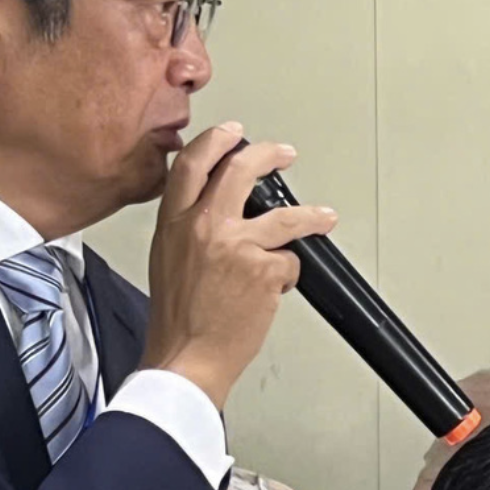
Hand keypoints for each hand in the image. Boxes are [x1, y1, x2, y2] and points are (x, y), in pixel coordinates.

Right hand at [141, 123, 335, 407]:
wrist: (186, 356)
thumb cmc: (178, 319)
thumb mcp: (167, 259)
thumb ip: (187, 228)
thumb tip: (212, 210)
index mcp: (173, 223)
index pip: (192, 165)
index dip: (216, 142)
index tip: (233, 133)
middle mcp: (204, 227)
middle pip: (241, 171)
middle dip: (268, 155)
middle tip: (284, 153)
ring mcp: (236, 246)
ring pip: (285, 216)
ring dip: (310, 216)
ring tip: (322, 218)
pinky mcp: (264, 269)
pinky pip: (290, 260)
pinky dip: (288, 274)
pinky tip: (277, 288)